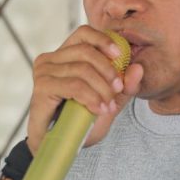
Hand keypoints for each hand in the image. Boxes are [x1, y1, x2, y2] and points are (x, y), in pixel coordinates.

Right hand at [27, 26, 143, 153]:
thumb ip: (124, 86)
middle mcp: (50, 59)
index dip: (103, 40)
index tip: (120, 54)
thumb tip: (138, 68)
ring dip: (101, 89)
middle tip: (118, 89)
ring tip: (108, 106)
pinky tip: (98, 109)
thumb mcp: (108, 101)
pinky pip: (74, 85)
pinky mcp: (42, 87)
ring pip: (82, 70)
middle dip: (108, 70)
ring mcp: (44, 72)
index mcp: (64, 55)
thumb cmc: (79, 121)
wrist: (57, 145)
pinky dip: (91, 97)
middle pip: (86, 51)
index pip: (83, 33)